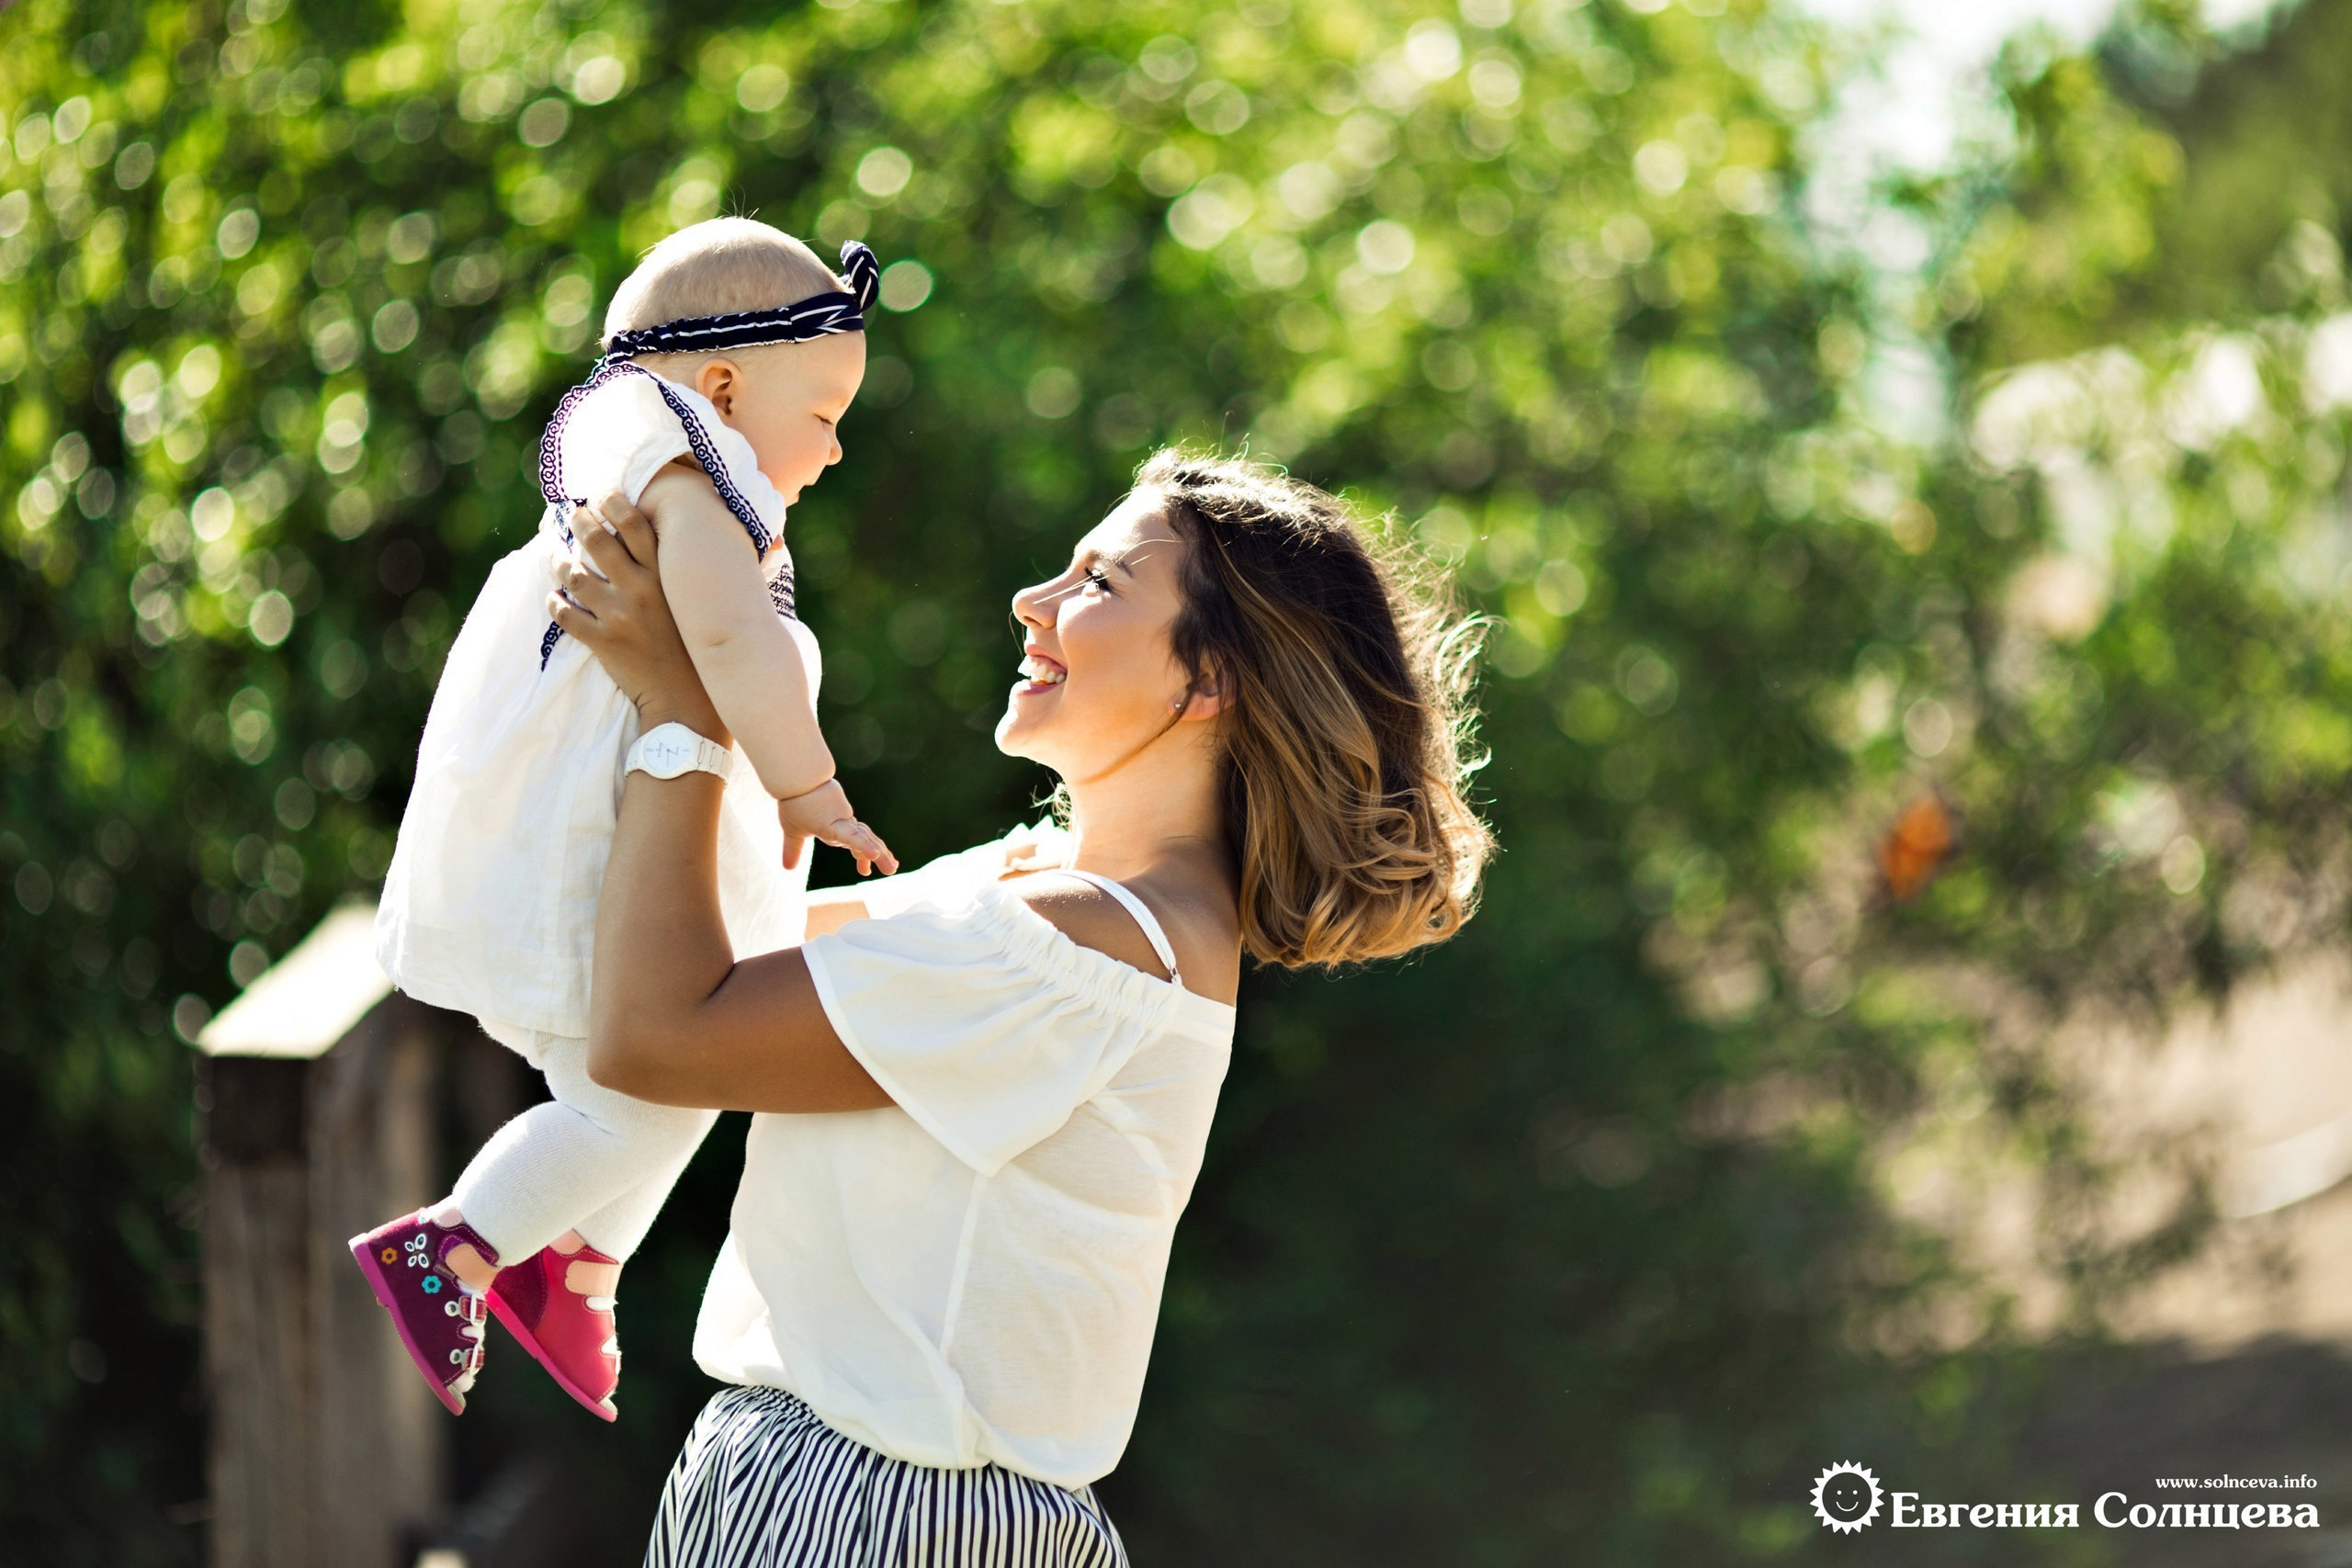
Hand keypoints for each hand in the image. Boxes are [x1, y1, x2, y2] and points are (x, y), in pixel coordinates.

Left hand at [547, 490, 726, 740]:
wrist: (689, 701)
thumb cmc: (700, 650)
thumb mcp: (700, 605)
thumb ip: (693, 575)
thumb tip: (703, 544)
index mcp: (666, 577)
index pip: (636, 525)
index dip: (614, 503)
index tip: (603, 496)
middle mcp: (640, 590)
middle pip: (598, 541)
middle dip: (580, 522)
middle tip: (574, 516)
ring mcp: (618, 616)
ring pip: (574, 575)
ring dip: (559, 562)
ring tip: (557, 556)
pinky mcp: (602, 642)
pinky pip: (565, 614)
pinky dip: (555, 603)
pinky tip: (556, 598)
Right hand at [776, 779, 898, 876]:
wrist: (794, 780)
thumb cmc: (794, 801)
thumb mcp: (793, 831)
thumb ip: (793, 850)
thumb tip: (787, 868)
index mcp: (836, 827)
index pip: (854, 842)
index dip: (863, 854)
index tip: (865, 872)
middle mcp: (843, 825)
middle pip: (865, 840)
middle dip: (880, 855)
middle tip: (892, 868)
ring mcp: (842, 822)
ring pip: (865, 840)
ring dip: (880, 854)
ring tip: (892, 868)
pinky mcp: (836, 823)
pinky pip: (852, 837)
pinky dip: (864, 845)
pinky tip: (875, 855)